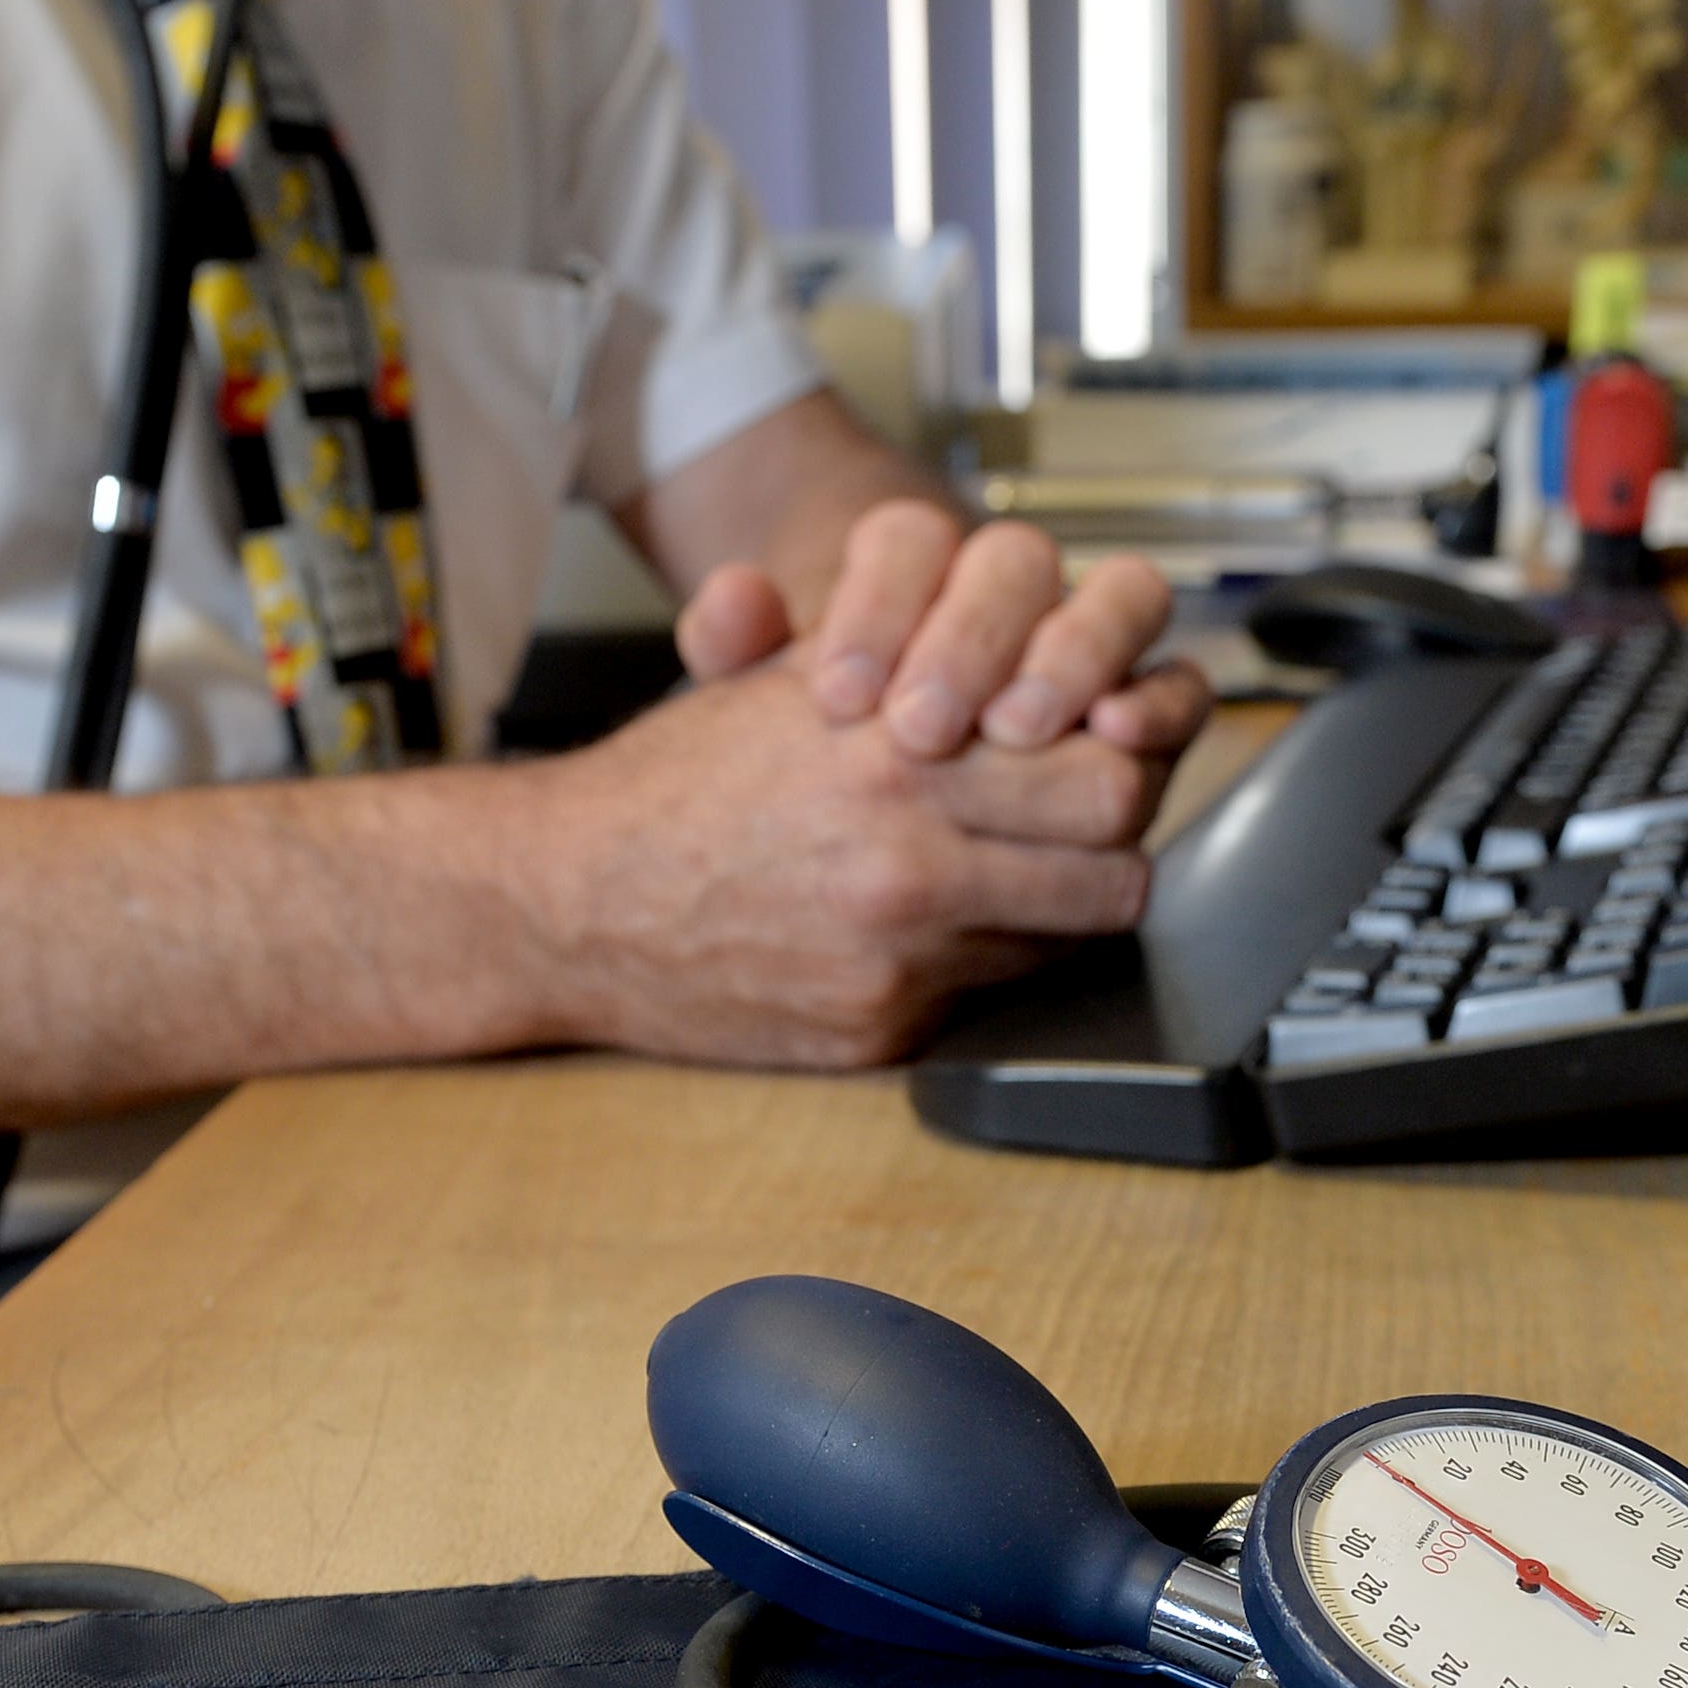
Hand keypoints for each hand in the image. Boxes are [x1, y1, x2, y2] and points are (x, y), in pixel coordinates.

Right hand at [497, 650, 1177, 1069]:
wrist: (570, 903)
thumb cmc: (680, 785)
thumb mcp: (793, 682)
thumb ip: (919, 660)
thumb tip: (1043, 660)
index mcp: (896, 751)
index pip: (1104, 761)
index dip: (1116, 750)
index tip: (1098, 744)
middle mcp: (908, 856)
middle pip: (1117, 850)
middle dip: (1114, 829)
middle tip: (1084, 817)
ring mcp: (900, 955)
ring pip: (1074, 931)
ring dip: (1064, 901)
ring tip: (1020, 872)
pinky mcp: (883, 1027)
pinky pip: (995, 992)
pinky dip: (984, 960)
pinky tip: (937, 929)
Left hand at [673, 499, 1211, 759]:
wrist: (907, 776)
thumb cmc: (836, 728)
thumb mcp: (762, 689)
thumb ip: (737, 644)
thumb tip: (732, 602)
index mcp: (920, 562)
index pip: (907, 538)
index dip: (878, 606)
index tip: (841, 696)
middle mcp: (1015, 589)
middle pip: (1017, 561)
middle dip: (972, 641)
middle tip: (923, 727)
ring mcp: (1093, 641)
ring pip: (1122, 596)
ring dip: (1073, 655)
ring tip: (1017, 729)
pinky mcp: (1152, 707)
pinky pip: (1181, 682)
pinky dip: (1161, 700)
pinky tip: (1119, 735)